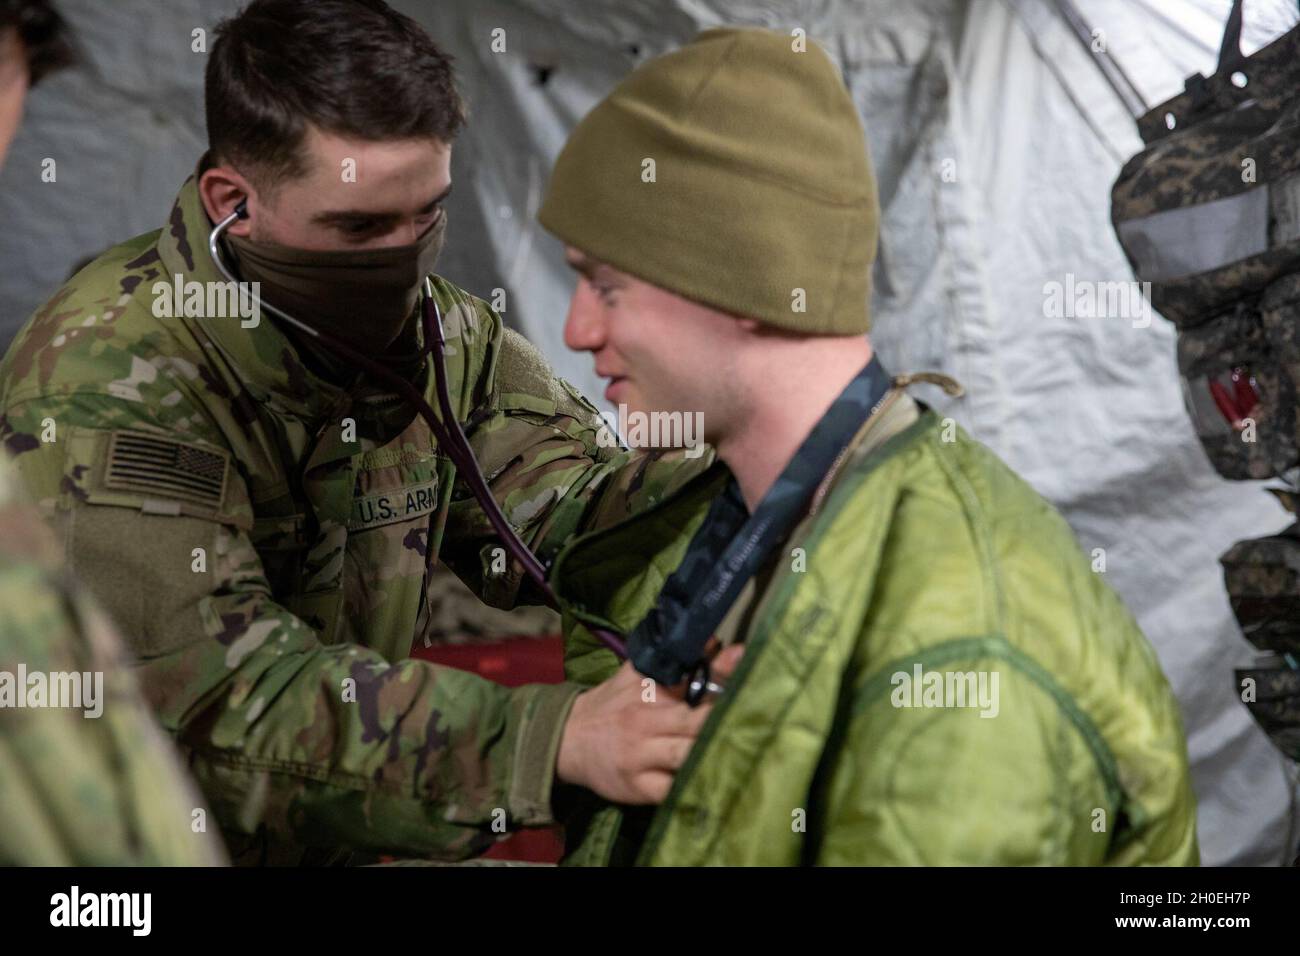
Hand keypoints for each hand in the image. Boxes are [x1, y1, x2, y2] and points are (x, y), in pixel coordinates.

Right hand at [555, 645, 743, 804]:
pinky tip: (718, 786)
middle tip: (767, 720)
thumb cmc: (613, 705)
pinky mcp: (639, 786)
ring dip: (716, 754)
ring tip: (749, 753)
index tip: (748, 660)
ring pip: (687, 756)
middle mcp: (647, 720)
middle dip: (729, 720)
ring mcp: (642, 755)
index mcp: (651, 690)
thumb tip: (715, 640)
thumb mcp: (637, 674)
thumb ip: (675, 659)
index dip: (723, 671)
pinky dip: (694, 788)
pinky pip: (673, 791)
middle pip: (697, 720)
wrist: (568, 738)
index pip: (691, 677)